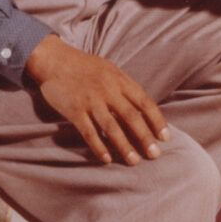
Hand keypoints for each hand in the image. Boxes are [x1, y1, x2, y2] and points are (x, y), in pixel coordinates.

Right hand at [24, 35, 168, 165]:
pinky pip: (89, 131)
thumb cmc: (85, 66)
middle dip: (145, 137)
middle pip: (131, 117)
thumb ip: (125, 87)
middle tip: (155, 155)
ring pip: (111, 127)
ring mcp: (90, 100)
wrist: (55, 60)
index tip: (165, 137)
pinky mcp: (74, 110)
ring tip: (134, 161)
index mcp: (120, 79)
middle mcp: (108, 90)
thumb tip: (143, 108)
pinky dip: (98, 146)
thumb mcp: (110, 70)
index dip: (157, 120)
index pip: (144, 102)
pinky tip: (106, 159)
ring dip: (124, 146)